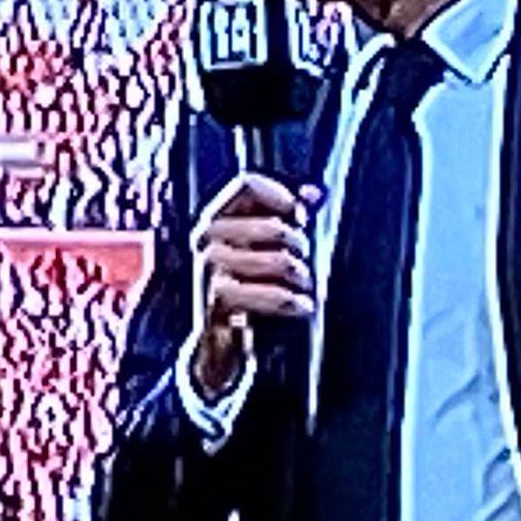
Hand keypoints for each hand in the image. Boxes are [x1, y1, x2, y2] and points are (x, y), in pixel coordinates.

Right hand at [188, 172, 316, 400]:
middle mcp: (208, 238)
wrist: (218, 336)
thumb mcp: (265, 245)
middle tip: (304, 259)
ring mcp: (210, 268)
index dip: (279, 195)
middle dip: (298, 243)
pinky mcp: (217, 300)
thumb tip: (313, 193)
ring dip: (298, 275)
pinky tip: (300, 305)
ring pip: (274, 260)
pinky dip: (286, 300)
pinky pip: (263, 293)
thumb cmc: (247, 284)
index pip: (247, 185)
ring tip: (304, 285)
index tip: (299, 214)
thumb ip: (288, 216)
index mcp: (217, 217)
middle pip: (273, 226)